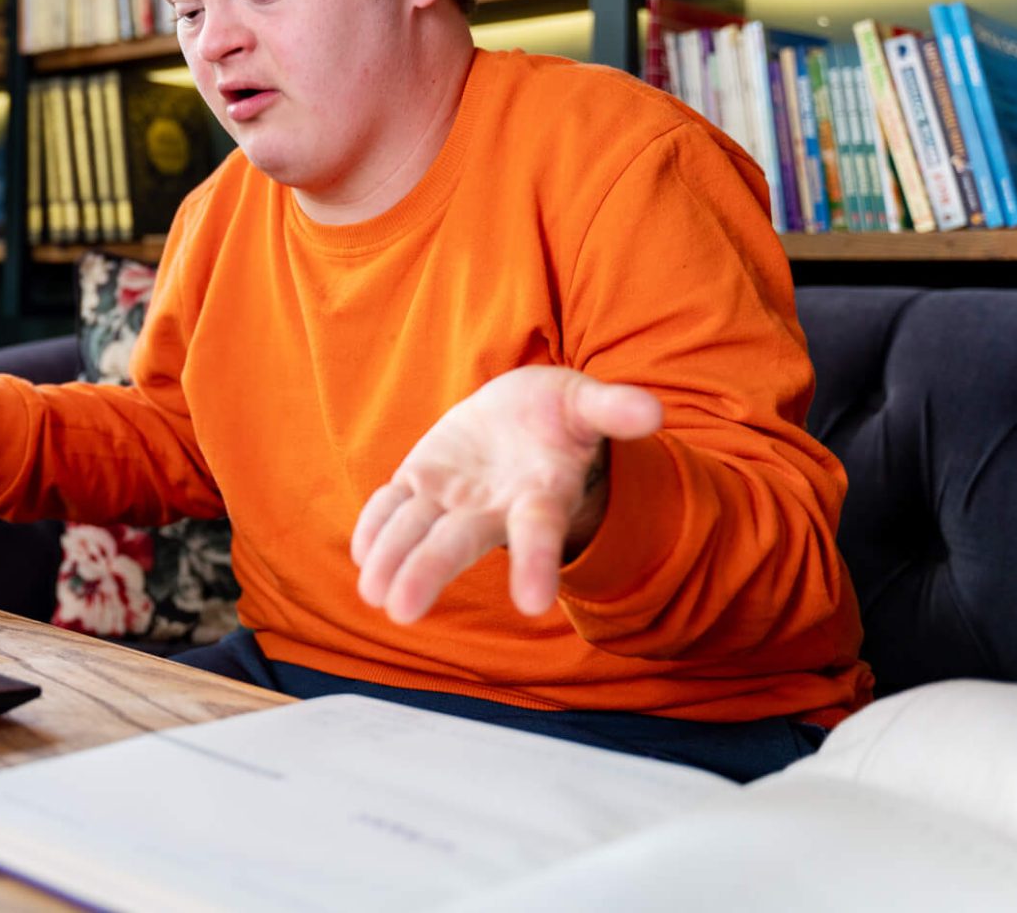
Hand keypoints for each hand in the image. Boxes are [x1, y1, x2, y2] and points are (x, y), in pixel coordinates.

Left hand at [349, 367, 662, 622]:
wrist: (522, 413)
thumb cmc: (560, 415)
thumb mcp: (587, 404)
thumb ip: (614, 410)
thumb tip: (654, 414)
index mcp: (539, 494)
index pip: (538, 531)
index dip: (535, 562)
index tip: (531, 605)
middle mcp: (492, 509)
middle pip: (459, 543)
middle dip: (430, 572)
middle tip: (402, 612)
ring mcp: (452, 499)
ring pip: (417, 531)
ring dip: (392, 559)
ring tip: (372, 594)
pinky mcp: (420, 481)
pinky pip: (391, 507)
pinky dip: (375, 527)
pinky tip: (362, 553)